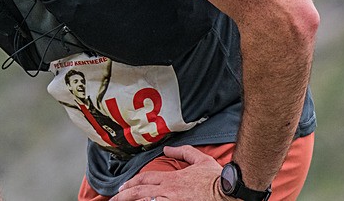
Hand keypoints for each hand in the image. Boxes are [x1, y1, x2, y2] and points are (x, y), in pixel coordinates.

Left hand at [111, 145, 228, 200]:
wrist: (229, 191)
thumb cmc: (216, 179)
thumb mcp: (200, 160)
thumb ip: (183, 152)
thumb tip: (167, 149)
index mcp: (172, 179)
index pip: (145, 179)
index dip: (132, 183)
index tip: (123, 187)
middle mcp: (169, 191)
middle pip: (140, 193)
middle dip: (125, 196)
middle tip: (114, 198)